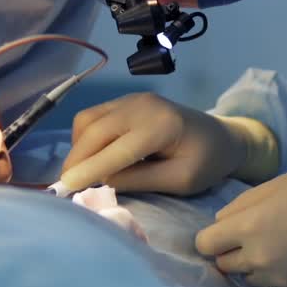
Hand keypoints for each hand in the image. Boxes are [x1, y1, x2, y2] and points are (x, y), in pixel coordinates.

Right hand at [60, 93, 246, 194]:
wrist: (222, 136)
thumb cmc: (207, 162)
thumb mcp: (181, 181)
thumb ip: (142, 180)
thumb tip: (102, 180)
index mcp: (163, 126)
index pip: (117, 149)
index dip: (90, 169)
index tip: (65, 188)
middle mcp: (143, 105)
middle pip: (96, 130)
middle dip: (77, 159)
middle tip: (64, 187)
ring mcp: (133, 99)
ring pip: (88, 119)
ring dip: (79, 147)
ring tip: (80, 174)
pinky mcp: (127, 100)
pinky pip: (94, 115)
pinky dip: (86, 137)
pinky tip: (92, 157)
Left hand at [194, 168, 286, 286]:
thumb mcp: (275, 185)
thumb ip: (240, 206)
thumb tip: (220, 225)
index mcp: (249, 227)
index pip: (205, 244)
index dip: (212, 238)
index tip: (225, 234)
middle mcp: (260, 259)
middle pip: (225, 266)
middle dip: (233, 252)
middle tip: (258, 237)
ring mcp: (281, 281)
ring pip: (251, 279)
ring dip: (258, 267)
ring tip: (284, 247)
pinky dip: (285, 277)